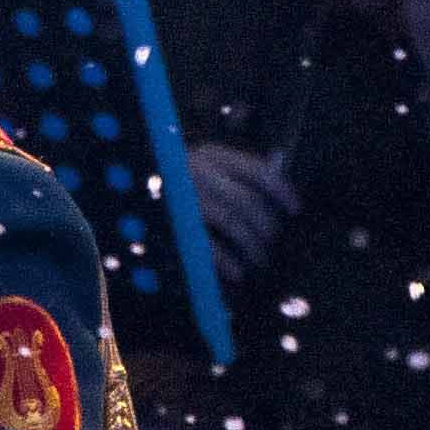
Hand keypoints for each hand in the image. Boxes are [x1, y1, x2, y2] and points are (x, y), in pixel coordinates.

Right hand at [187, 140, 296, 279]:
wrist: (133, 192)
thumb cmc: (179, 185)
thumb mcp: (206, 171)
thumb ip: (236, 178)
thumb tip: (279, 200)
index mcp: (211, 155)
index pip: (257, 170)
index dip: (281, 191)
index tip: (296, 209)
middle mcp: (197, 171)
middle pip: (246, 199)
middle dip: (266, 225)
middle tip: (274, 243)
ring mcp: (184, 197)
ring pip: (232, 221)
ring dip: (252, 245)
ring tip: (261, 260)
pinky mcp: (173, 224)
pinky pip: (207, 244)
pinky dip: (227, 261)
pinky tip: (238, 274)